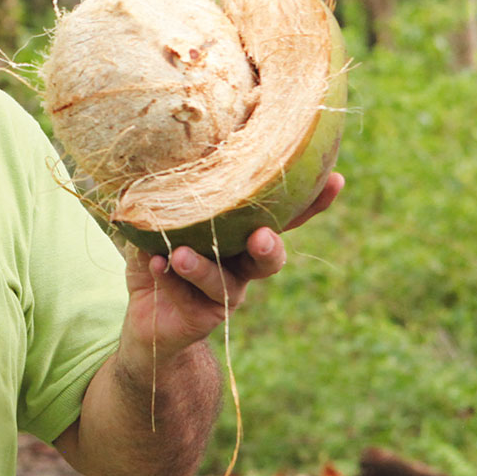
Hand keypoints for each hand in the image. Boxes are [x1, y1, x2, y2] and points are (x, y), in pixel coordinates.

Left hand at [116, 173, 342, 368]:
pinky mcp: (205, 317)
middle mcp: (241, 264)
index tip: (335, 180)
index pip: (281, 216)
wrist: (141, 318)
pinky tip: (155, 264)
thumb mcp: (158, 222)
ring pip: (225, 282)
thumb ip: (166, 199)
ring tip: (180, 255)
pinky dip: (169, 278)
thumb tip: (160, 157)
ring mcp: (226, 293)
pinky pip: (190, 296)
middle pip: (270, 256)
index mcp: (240, 234)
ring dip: (203, 266)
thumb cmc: (156, 256)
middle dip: (270, 246)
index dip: (311, 202)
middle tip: (261, 236)